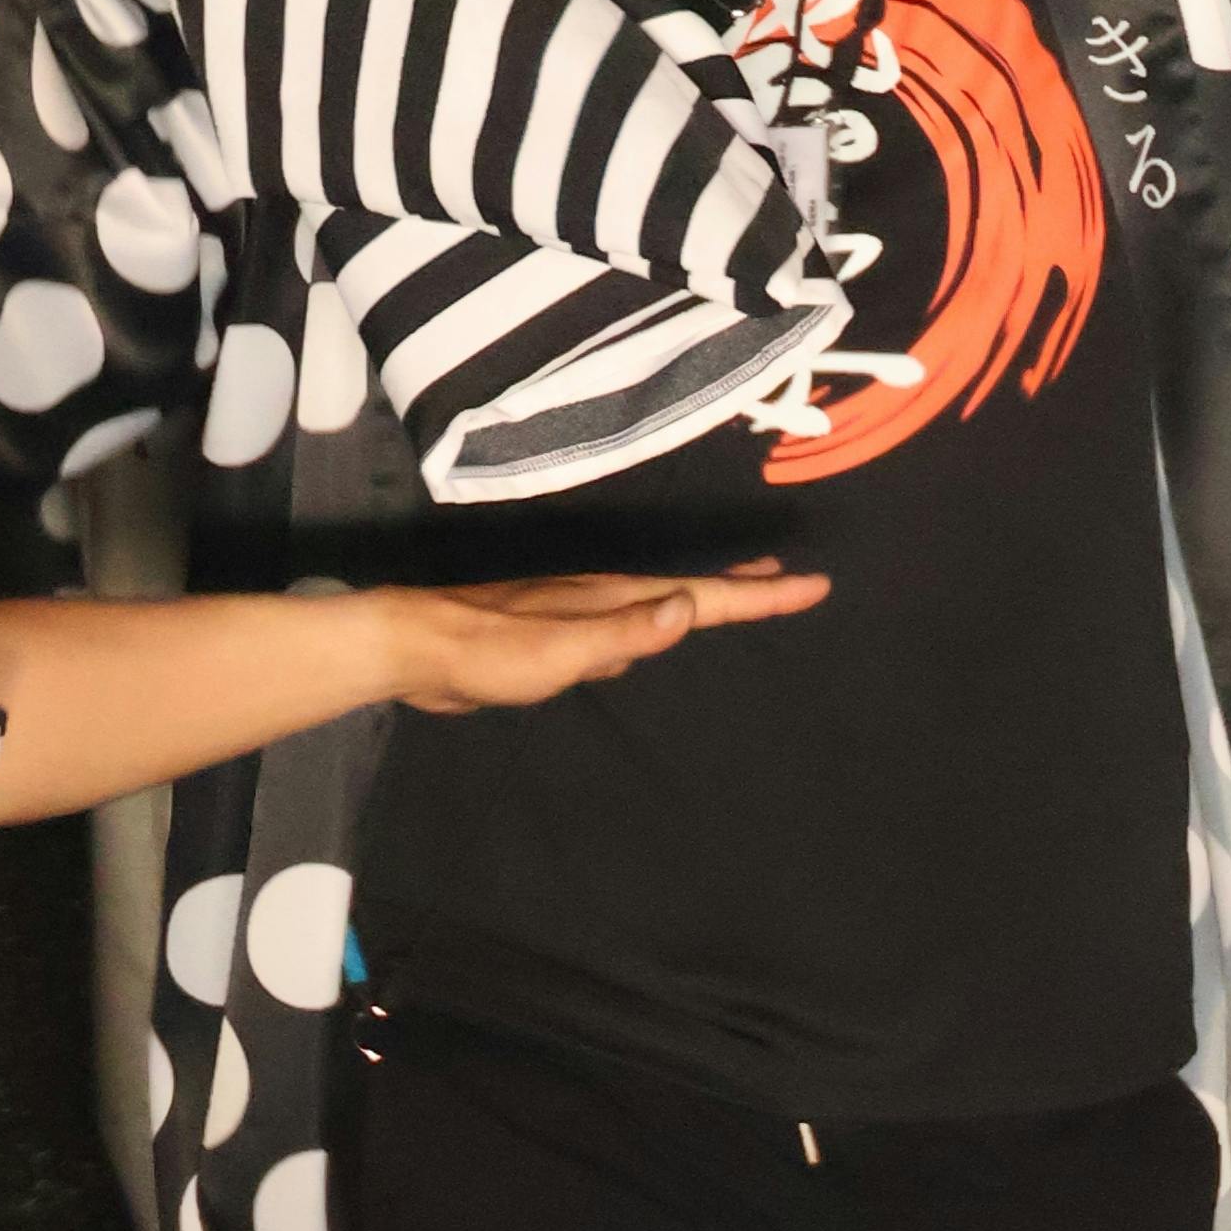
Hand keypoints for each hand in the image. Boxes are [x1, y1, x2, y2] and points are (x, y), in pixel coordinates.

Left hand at [374, 562, 828, 710]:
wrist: (418, 649)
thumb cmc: (488, 653)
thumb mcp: (563, 651)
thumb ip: (626, 631)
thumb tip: (689, 605)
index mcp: (616, 599)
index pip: (703, 597)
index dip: (758, 594)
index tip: (812, 584)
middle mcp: (606, 597)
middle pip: (689, 590)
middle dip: (741, 586)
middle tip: (788, 577)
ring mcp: (583, 613)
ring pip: (661, 605)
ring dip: (703, 599)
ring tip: (738, 595)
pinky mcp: (560, 634)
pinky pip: (630, 626)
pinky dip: (660, 621)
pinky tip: (657, 630)